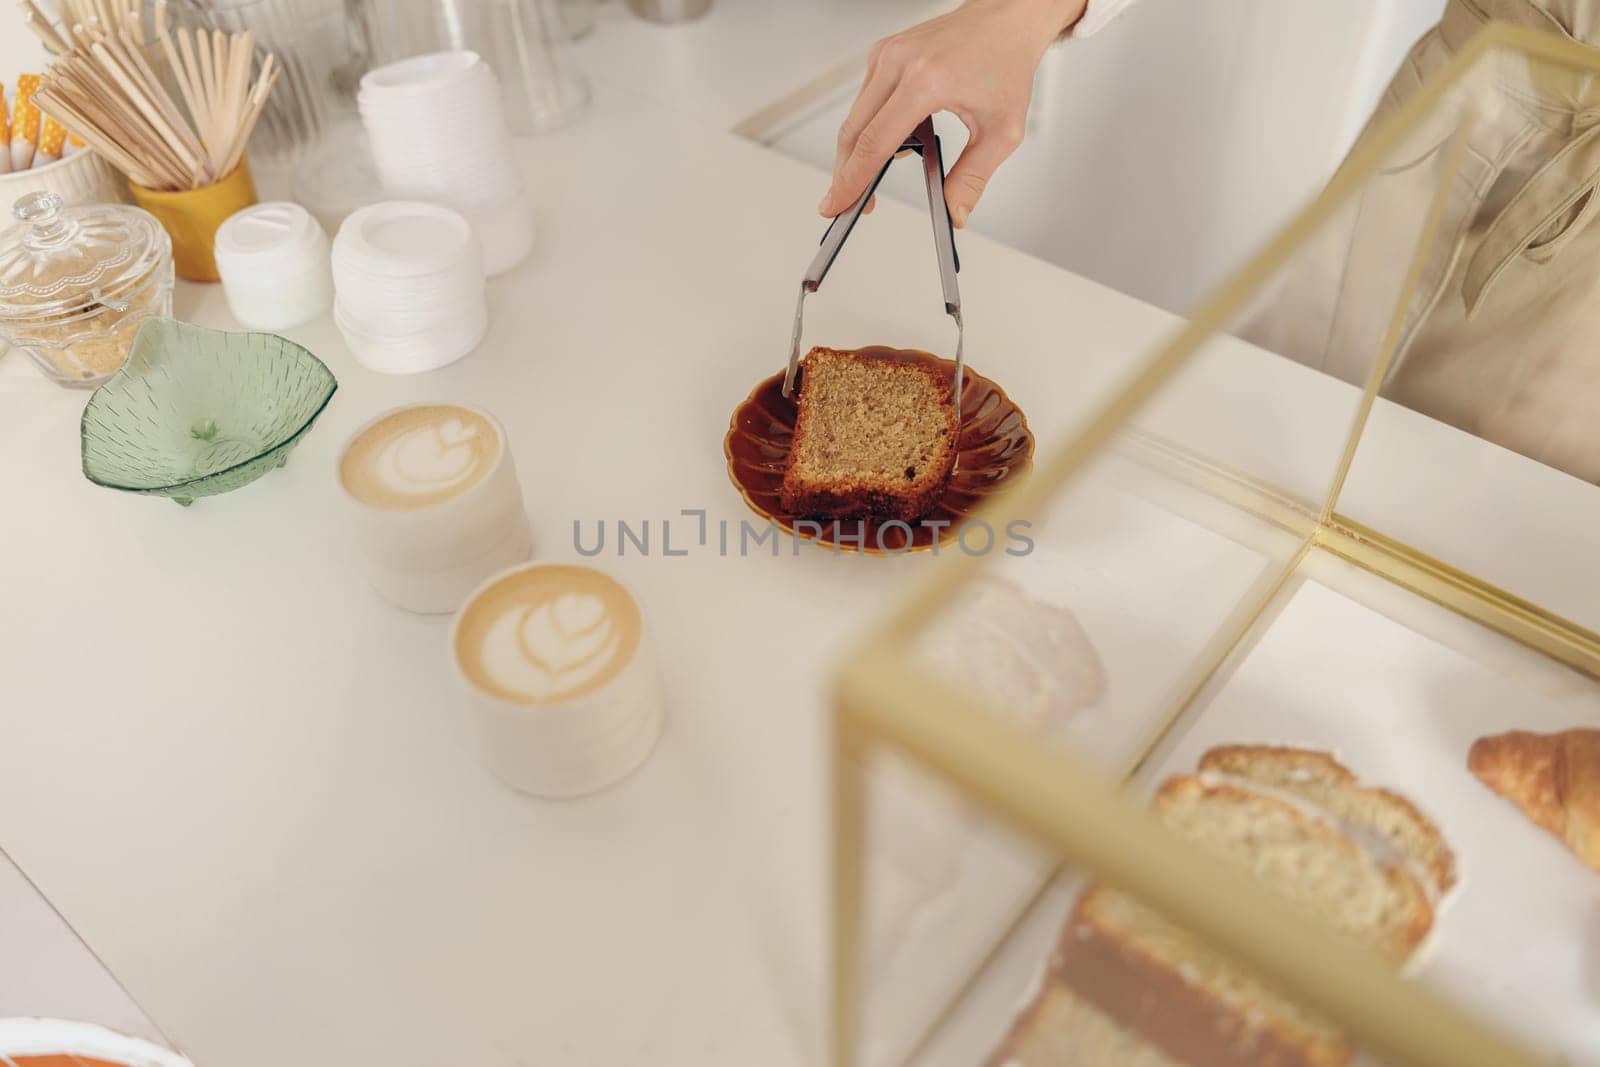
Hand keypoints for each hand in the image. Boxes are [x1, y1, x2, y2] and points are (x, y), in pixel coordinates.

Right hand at [820, 0, 1086, 227]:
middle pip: (853, 132)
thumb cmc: (1006, 63)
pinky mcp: (883, 53)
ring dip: (859, 152)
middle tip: (847, 204)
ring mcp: (886, 54)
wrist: (1005, 20)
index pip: (874, 142)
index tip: (836, 205)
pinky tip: (893, 141)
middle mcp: (898, 62)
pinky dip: (871, 128)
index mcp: (926, 79)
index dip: (852, 180)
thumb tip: (954, 213)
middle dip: (846, 174)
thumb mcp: (1002, 131)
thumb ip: (973, 178)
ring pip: (855, 118)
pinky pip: (865, 101)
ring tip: (875, 177)